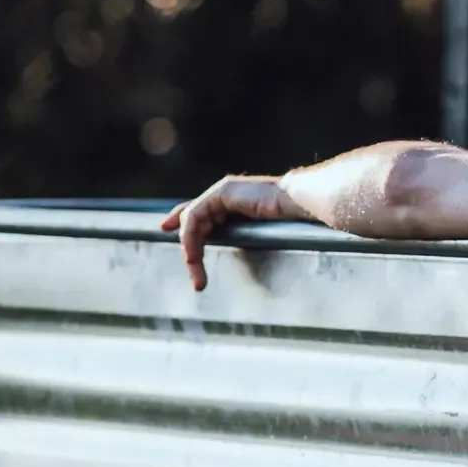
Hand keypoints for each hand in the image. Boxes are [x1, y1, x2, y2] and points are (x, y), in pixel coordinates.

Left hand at [160, 175, 301, 291]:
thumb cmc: (294, 218)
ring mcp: (223, 191)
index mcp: (237, 201)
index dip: (183, 220)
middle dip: (186, 244)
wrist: (300, 202)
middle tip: (194, 275)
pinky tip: (193, 256)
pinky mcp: (222, 193)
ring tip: (197, 274)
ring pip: (192, 220)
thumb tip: (263, 262)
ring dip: (190, 249)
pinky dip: (191, 237)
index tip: (167, 229)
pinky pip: (195, 216)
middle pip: (193, 217)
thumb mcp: (267, 232)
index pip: (202, 210)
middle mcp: (226, 194)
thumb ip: (253, 238)